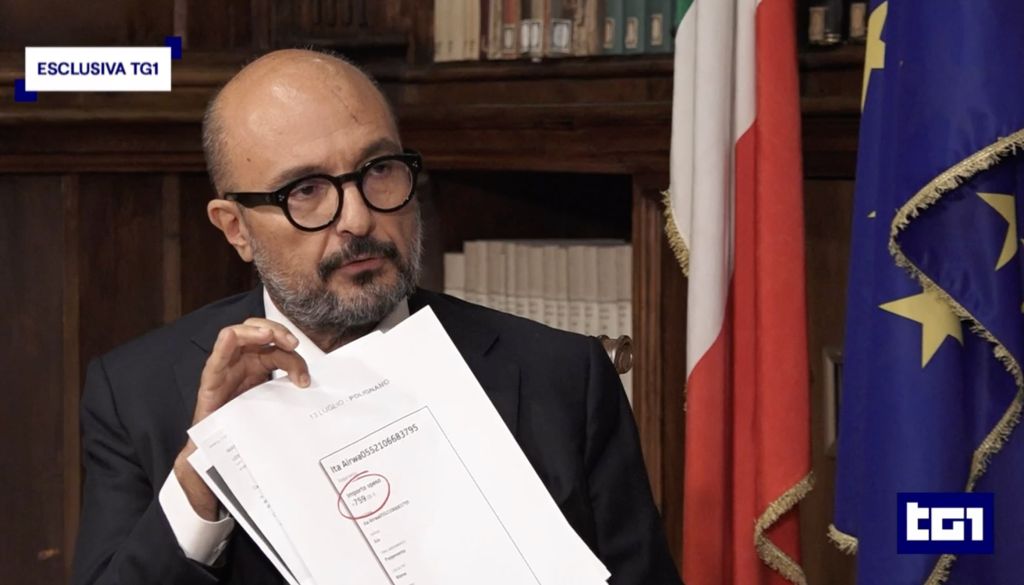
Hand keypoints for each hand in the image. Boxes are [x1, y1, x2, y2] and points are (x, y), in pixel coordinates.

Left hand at [173, 318, 309, 519]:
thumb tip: (190, 457)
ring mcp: (247, 366)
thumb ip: (191, 461)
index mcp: (213, 384)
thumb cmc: (212, 448)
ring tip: (301, 369)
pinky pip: (278, 355)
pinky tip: (301, 376)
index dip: (230, 342)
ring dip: (287, 345)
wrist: (224, 447)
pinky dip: (293, 361)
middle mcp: (230, 368)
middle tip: (289, 344)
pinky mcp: (263, 370)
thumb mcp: (197, 458)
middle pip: (247, 334)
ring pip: (267, 340)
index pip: (218, 354)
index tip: (246, 336)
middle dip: (269, 331)